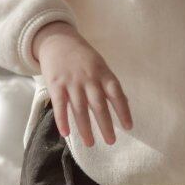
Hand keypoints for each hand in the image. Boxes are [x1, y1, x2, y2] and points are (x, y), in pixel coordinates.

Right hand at [32, 21, 131, 145]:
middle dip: (105, 125)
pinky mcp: (56, 84)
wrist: (58, 40)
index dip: (123, 111)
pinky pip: (60, 105)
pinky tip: (66, 134)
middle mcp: (89, 78)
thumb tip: (124, 104)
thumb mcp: (100, 66)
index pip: (116, 94)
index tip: (129, 127)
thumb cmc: (82, 57)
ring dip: (85, 128)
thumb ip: (109, 84)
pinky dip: (62, 120)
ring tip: (90, 143)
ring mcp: (72, 82)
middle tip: (111, 141)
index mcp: (103, 73)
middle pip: (98, 105)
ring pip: (79, 108)